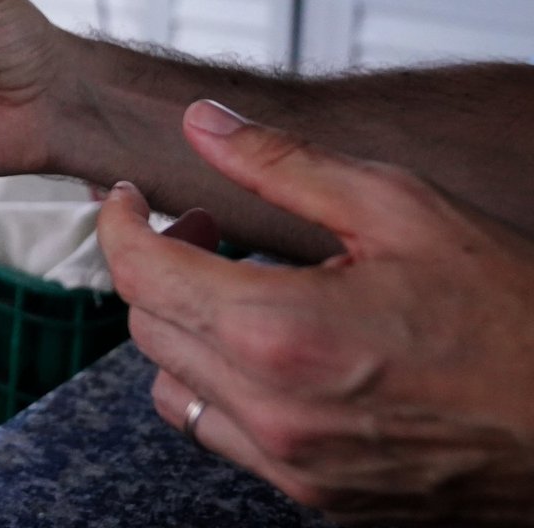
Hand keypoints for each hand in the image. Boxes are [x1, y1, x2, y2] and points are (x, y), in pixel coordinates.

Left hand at [99, 102, 533, 523]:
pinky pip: (223, 437)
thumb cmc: (515, 316)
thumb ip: (283, 164)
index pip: (140, 271)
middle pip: (148, 327)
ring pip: (173, 388)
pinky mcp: (318, 498)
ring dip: (181, 329)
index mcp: (281, 333)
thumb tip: (204, 123)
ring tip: (231, 287)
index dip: (120, 222)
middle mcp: (273, 411)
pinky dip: (218, 386)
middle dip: (156, 265)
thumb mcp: (399, 208)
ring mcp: (293, 465)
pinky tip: (267, 349)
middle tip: (202, 228)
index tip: (130, 198)